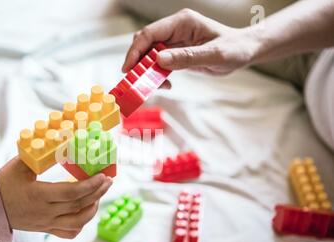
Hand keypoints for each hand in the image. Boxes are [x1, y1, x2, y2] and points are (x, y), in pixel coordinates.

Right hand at [0, 157, 112, 238]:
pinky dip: (81, 224)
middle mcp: (45, 213)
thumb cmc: (3, 183)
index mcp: (39, 196)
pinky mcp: (46, 229)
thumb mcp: (19, 165)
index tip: (104, 176)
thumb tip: (59, 140)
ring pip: (78, 222)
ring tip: (100, 194)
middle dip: (98, 192)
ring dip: (93, 208)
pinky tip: (86, 211)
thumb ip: (38, 154)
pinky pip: (69, 232)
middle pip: (79, 205)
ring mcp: (46, 223)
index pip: (72, 192)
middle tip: (108, 180)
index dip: (91, 185)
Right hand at [122, 9, 258, 75]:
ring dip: (146, 71)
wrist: (245, 51)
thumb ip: (187, 57)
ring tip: (154, 86)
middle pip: (145, 43)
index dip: (136, 50)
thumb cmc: (234, 49)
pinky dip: (156, 75)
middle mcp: (175, 29)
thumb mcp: (214, 55)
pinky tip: (165, 84)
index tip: (128, 69)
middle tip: (135, 81)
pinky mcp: (176, 53)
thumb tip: (158, 61)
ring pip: (149, 55)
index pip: (150, 33)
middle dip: (138, 62)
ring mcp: (174, 41)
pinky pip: (158, 64)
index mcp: (182, 22)